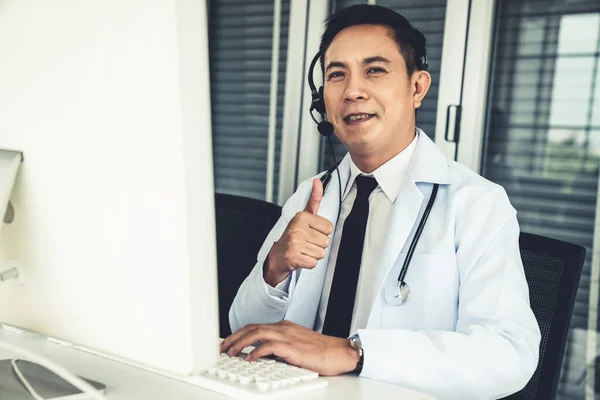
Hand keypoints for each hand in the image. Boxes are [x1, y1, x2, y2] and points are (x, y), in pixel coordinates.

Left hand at [220, 320, 359, 375]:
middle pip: (252, 328)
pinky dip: (255, 351)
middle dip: (234, 337)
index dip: (239, 334)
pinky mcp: (292, 347)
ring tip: (230, 352)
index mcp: (285, 327)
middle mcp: (284, 328)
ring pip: (257, 333)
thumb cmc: (322, 352)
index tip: (228, 343)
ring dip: (240, 343)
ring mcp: (288, 336)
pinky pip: (268, 346)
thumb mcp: (297, 347)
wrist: (339, 352)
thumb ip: (281, 348)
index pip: (256, 327)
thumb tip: (264, 357)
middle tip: (222, 348)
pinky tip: (249, 359)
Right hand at [264, 178, 333, 285]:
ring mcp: (294, 243)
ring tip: (303, 250)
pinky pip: (314, 263)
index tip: (310, 232)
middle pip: (326, 241)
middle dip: (318, 244)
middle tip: (306, 242)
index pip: (329, 228)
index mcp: (302, 216)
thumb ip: (314, 199)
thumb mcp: (304, 215)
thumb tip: (318, 181)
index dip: (322, 232)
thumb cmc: (294, 235)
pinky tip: (300, 257)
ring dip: (313, 254)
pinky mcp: (293, 257)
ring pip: (321, 253)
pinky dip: (308, 263)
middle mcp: (297, 228)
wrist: (277, 255)